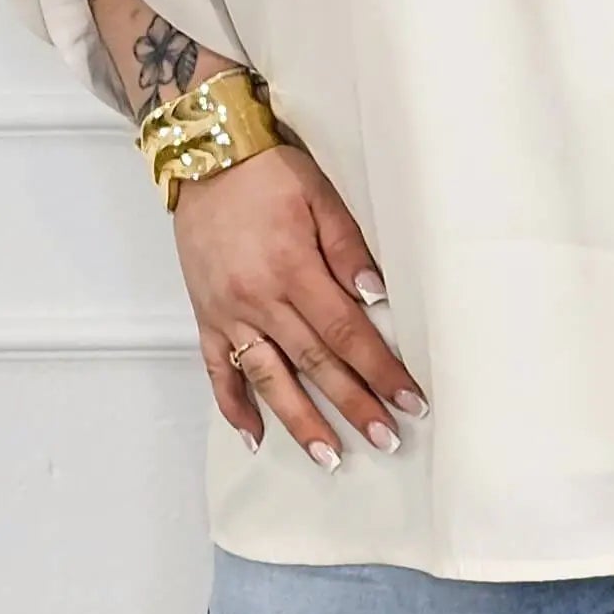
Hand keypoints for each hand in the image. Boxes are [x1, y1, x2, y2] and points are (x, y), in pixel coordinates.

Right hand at [171, 137, 428, 465]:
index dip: (380, 370)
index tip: (409, 400)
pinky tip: (254, 438)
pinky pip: (217, 371)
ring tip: (330, 457)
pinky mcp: (204, 316)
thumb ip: (348, 248)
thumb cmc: (268, 173)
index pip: (347, 332)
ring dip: (299, 422)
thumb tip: (378, 297)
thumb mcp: (320, 194)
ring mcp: (228, 313)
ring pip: (268, 378)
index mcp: (293, 269)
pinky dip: (234, 407)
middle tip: (385, 440)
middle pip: (314, 364)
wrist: (205, 156)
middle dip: (353, 405)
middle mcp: (259, 300)